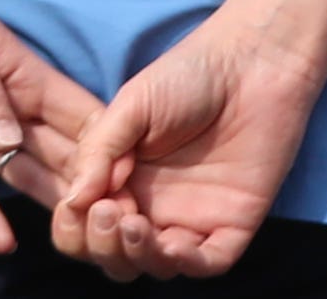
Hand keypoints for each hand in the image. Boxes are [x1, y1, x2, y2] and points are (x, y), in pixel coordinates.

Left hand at [0, 0, 98, 255]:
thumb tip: (9, 142)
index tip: (128, 179)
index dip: (107, 145)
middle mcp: (14, 116)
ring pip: (27, 180)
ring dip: (50, 206)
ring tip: (72, 240)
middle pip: (63, 156)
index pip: (81, 116)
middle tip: (112, 223)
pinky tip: (4, 245)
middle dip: (89, 186)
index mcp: (28, 79)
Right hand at [53, 17, 326, 279]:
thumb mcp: (130, 105)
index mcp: (121, 182)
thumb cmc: (189, 74)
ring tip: (134, 224)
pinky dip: (186, 264)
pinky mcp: (233, 222)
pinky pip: (207, 262)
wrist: (253, 59)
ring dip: (137, 256)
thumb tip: (73, 202)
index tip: (80, 205)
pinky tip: (173, 244)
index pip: (84, 228)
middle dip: (101, 245)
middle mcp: (153, 207)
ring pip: (155, 265)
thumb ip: (98, 152)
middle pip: (115, 256)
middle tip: (108, 211)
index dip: (74, 228)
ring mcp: (193, 217)